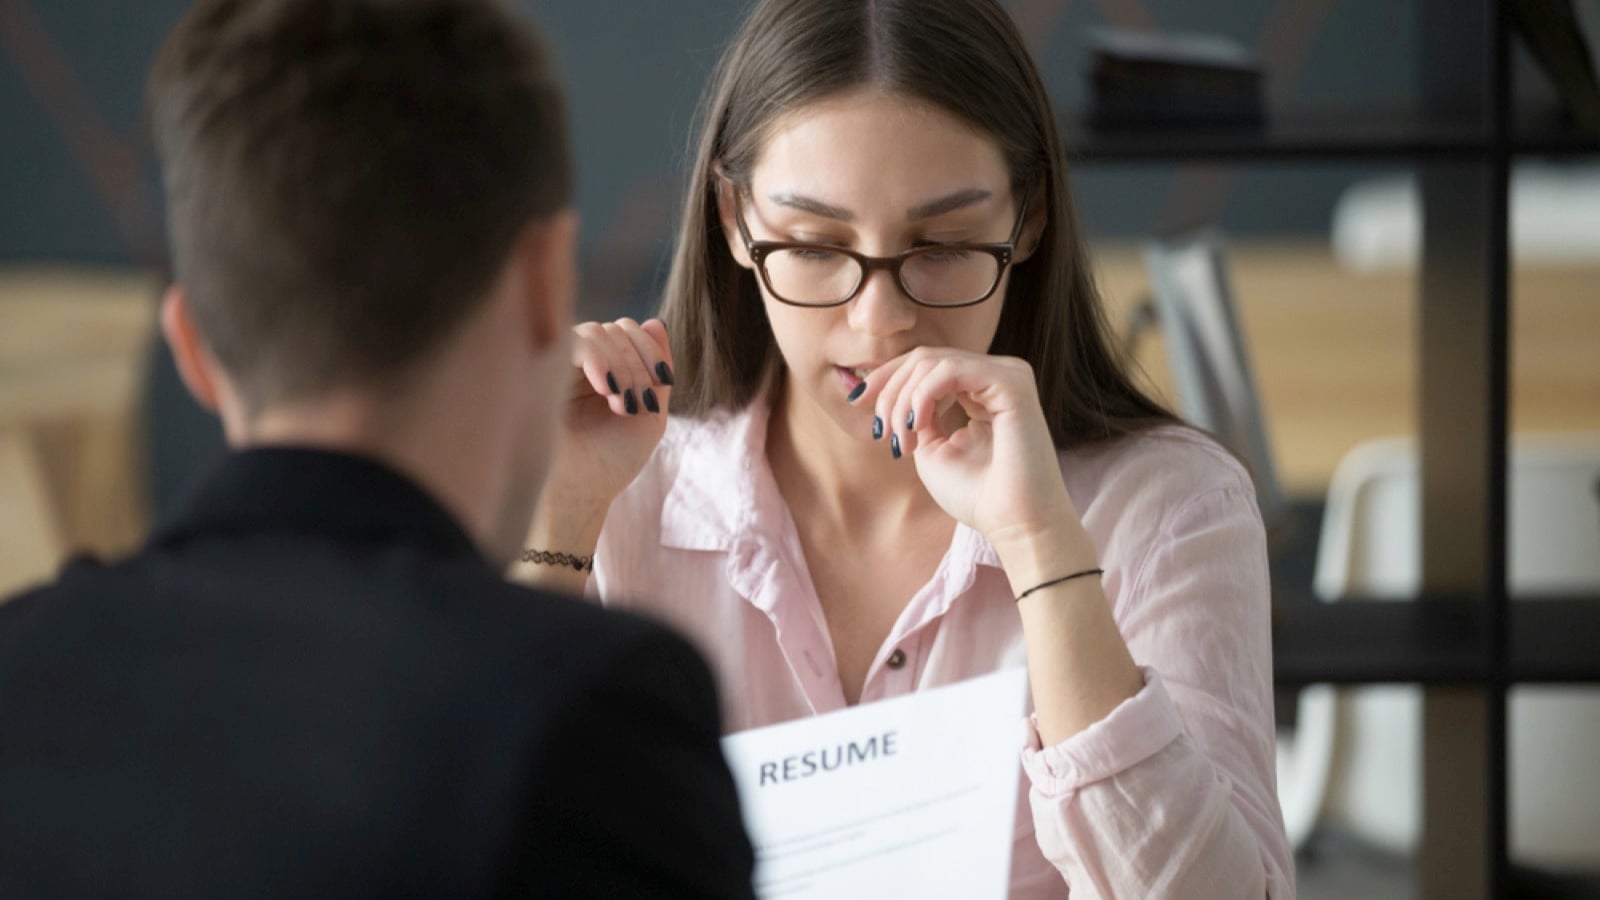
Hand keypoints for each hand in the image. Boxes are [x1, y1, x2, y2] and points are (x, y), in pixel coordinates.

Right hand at [537, 317, 674, 536]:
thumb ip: (658, 372)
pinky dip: (597, 358)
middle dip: (637, 363)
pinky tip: (605, 388)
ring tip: (621, 404)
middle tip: (636, 404)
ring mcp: (559, 365)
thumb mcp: (649, 415)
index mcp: (607, 368)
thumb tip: (656, 321)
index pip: (631, 331)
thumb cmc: (611, 461)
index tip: (663, 380)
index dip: (652, 349)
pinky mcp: (541, 370)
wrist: (577, 493)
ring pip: (596, 331)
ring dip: (620, 364)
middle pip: (617, 328)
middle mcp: (581, 362)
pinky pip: (573, 341)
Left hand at [856, 347, 1078, 546]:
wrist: (1014, 524)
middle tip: (881, 432)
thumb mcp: (931, 450)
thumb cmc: (977, 495)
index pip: (926, 364)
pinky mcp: (1012, 383)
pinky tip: (917, 423)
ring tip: (901, 439)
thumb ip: (916, 416)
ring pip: (932, 361)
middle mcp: (996, 375)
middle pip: (924, 358)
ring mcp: (1007, 375)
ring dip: (903, 400)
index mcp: (980, 389)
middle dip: (889, 391)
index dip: (886, 378)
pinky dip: (923, 394)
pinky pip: (950, 369)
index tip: (856, 402)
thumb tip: (897, 395)